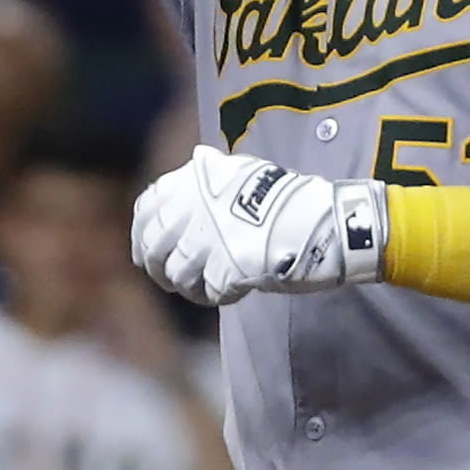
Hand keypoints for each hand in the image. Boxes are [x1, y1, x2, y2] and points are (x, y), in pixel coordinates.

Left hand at [130, 147, 386, 307]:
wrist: (329, 221)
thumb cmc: (291, 201)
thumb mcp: (244, 174)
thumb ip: (209, 180)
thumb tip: (184, 177)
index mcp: (196, 180)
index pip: (147, 209)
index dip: (141, 237)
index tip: (145, 256)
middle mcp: (196, 205)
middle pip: (155, 247)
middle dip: (159, 270)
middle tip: (172, 282)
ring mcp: (212, 238)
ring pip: (178, 274)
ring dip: (191, 287)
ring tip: (209, 288)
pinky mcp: (229, 267)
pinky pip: (210, 292)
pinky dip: (219, 295)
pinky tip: (236, 291)